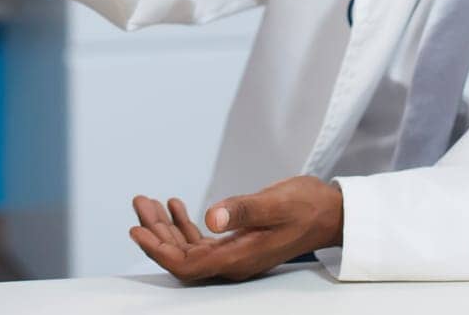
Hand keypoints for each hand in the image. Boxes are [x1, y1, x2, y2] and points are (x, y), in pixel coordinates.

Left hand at [128, 175, 342, 282]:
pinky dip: (184, 224)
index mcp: (239, 258)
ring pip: (189, 247)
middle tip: (140, 204)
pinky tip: (176, 206)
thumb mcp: (275, 202)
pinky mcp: (238, 243)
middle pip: (182, 256)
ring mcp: (235, 254)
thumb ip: (244, 210)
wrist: (331, 212)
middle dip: (156, 232)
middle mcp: (233, 262)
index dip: (159, 251)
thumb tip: (212, 217)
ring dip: (166, 227)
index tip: (138, 230)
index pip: (188, 265)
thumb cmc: (307, 206)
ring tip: (149, 202)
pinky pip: (202, 240)